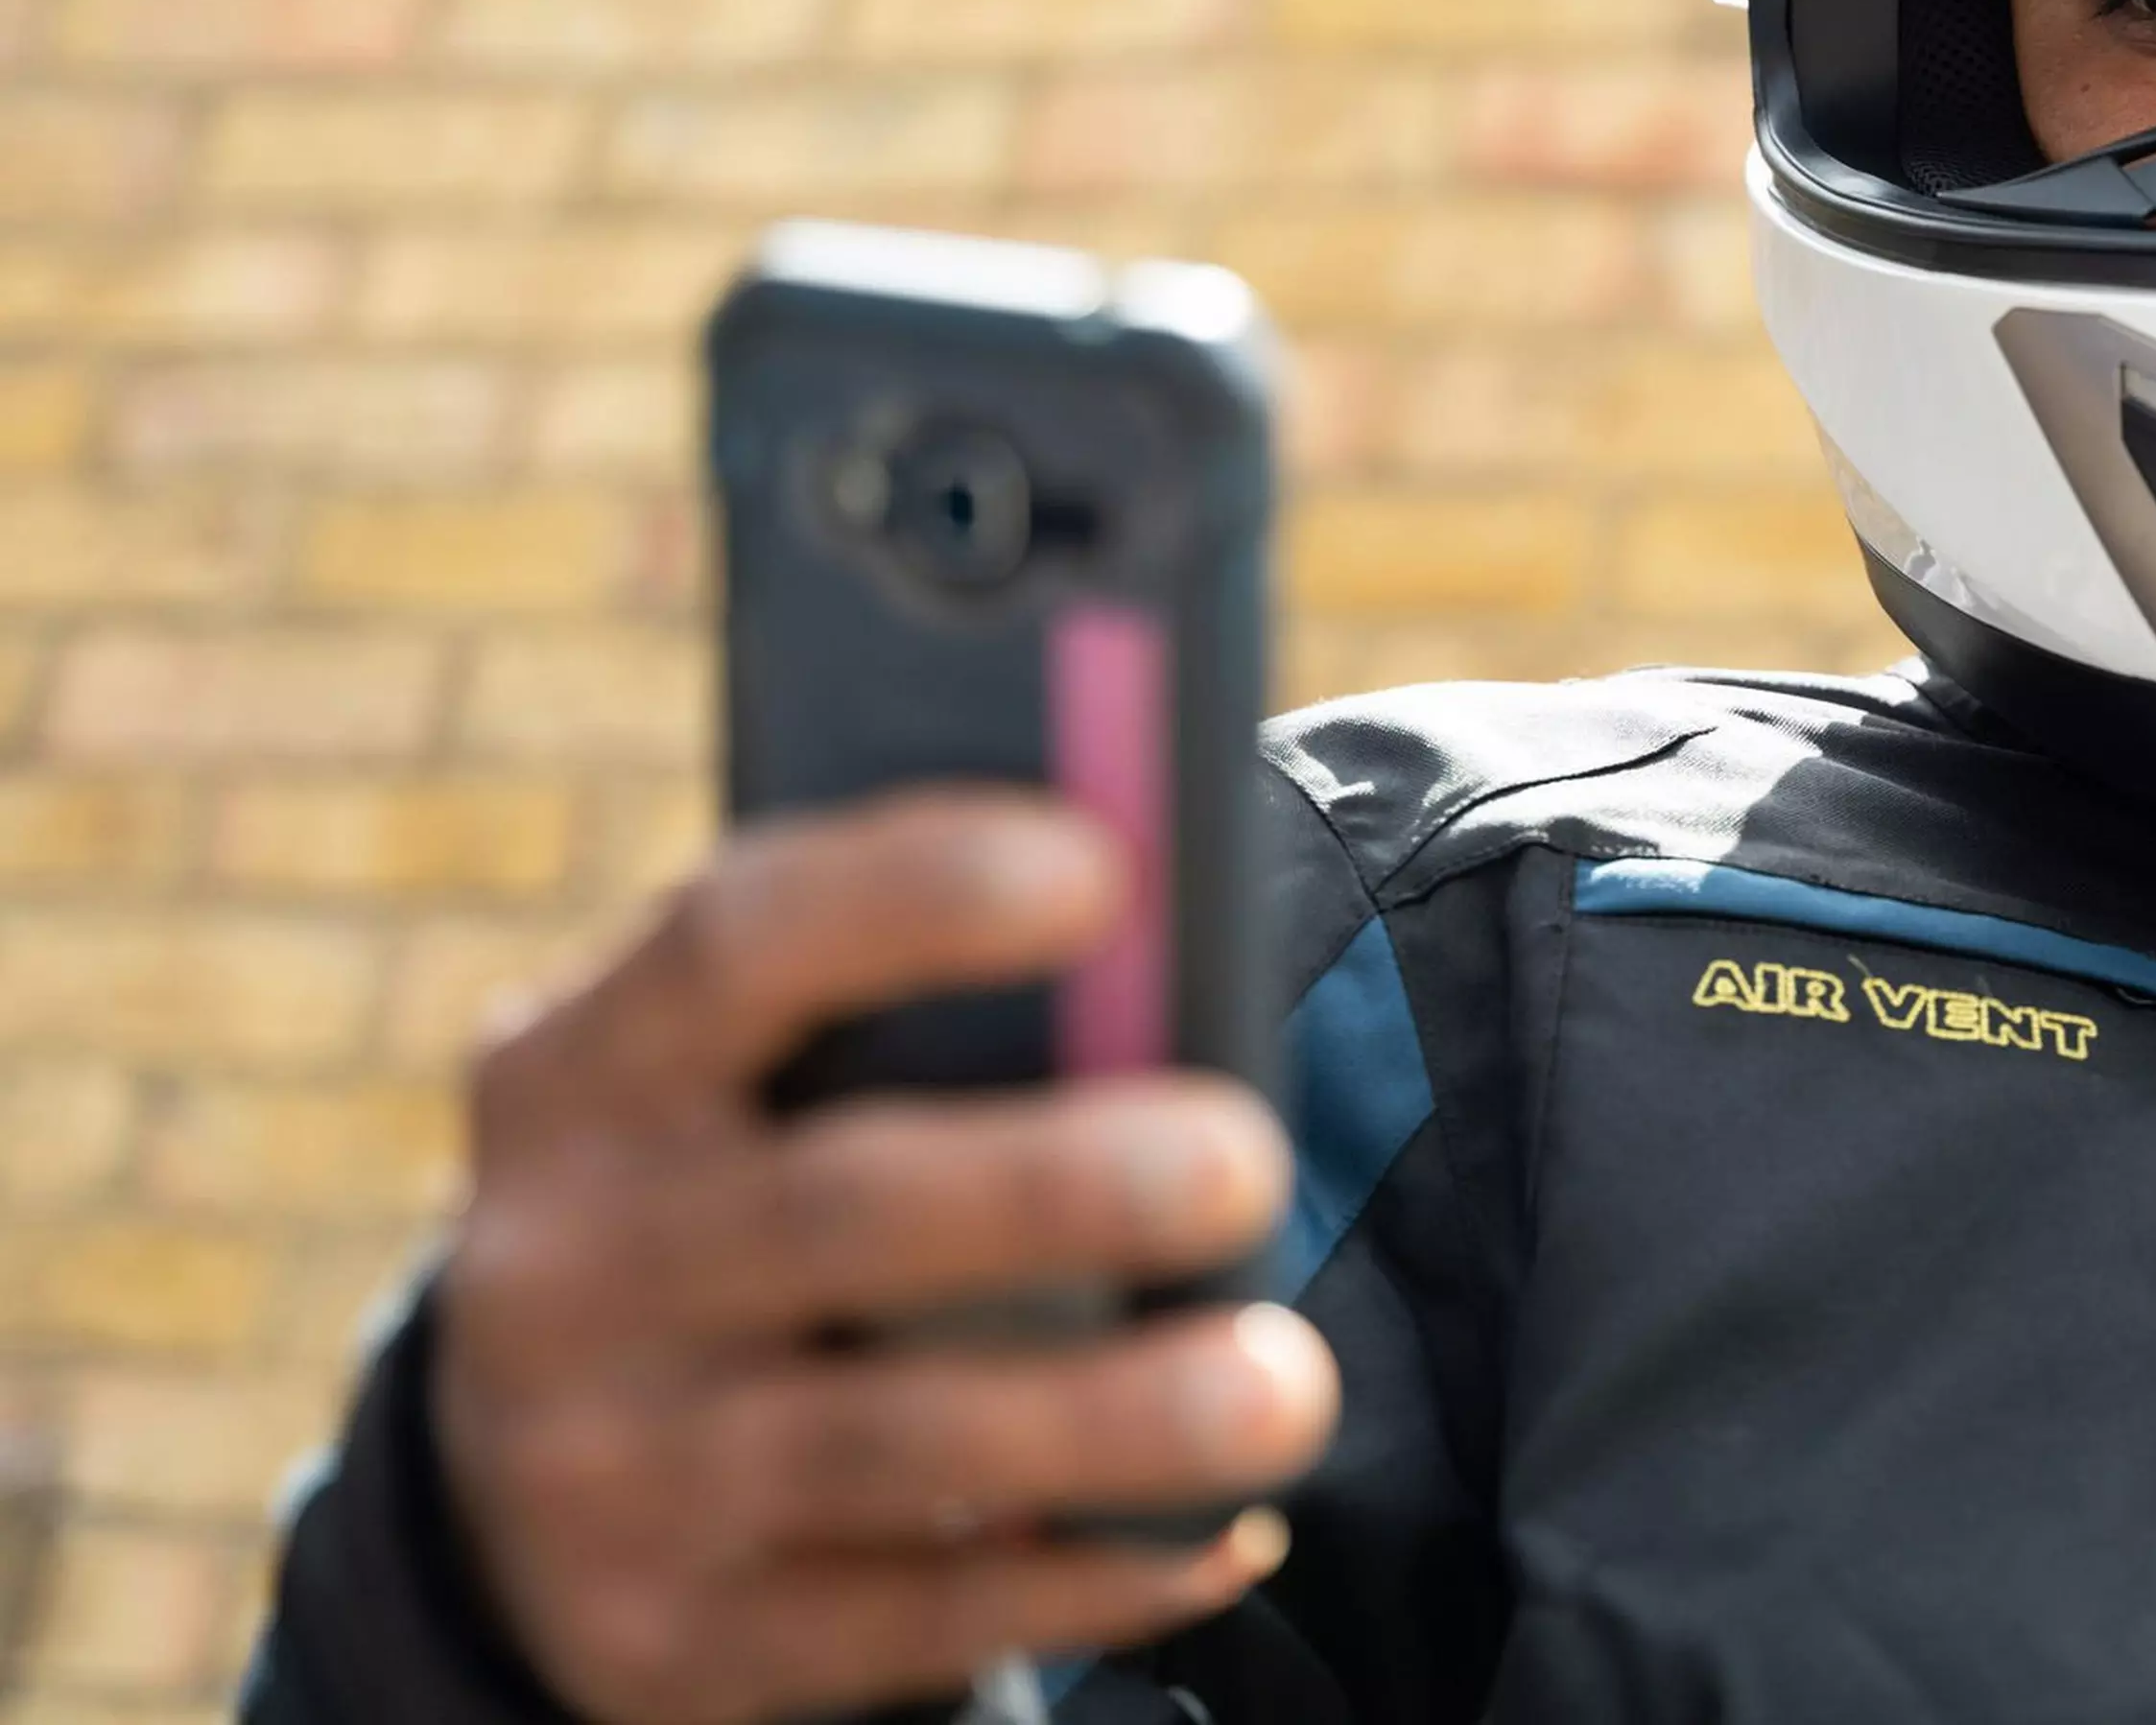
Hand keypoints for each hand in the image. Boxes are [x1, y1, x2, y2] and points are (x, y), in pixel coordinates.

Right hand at [432, 791, 1338, 1724]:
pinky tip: (1220, 1525)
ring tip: (1282, 1388)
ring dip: (1107, 1418)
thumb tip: (1160, 957)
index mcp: (582, 1071)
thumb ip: (893, 1016)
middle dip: (1051, 1187)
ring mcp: (603, 1473)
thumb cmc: (732, 1187)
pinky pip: (912, 1617)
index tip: (1100, 871)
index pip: (733, 945)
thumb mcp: (737, 1082)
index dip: (910, 894)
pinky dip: (1084, 1569)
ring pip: (888, 1444)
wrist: (516, 1482)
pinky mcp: (674, 1641)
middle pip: (833, 1210)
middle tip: (1245, 1162)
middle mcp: (566, 1269)